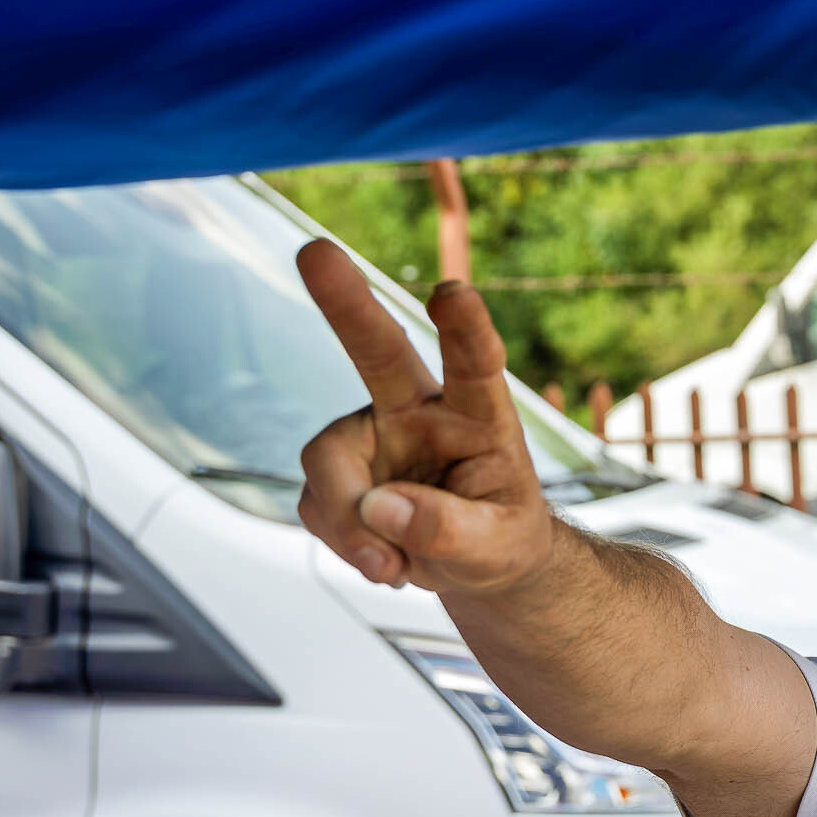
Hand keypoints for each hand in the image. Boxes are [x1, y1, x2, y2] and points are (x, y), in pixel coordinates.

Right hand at [294, 239, 552, 591]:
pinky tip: (383, 559)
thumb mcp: (498, 548)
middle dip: (347, 303)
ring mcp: (371, 434)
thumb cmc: (501, 538)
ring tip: (391, 566)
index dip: (465, 328)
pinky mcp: (337, 469)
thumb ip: (448, 529)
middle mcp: (419, 408)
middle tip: (315, 250)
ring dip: (349, 520)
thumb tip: (378, 508)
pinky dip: (344, 542)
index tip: (453, 293)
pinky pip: (316, 504)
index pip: (476, 363)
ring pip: (327, 460)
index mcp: (479, 412)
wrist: (477, 563)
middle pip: (378, 349)